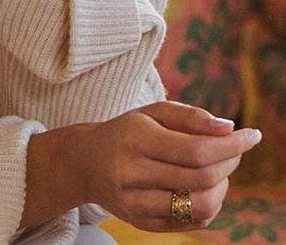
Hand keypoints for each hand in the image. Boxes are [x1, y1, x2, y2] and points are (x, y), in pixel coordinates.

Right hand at [72, 101, 261, 232]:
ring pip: (199, 206)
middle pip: (201, 179)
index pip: (195, 150)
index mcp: (135, 139)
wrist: (84, 162)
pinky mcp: (140, 223)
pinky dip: (209, 205)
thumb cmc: (126, 131)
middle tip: (234, 151)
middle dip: (229, 163)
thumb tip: (229, 128)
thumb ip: (190, 116)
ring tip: (218, 171)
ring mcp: (135, 203)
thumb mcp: (151, 113)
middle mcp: (132, 174)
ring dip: (222, 188)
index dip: (230, 146)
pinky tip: (204, 187)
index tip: (252, 135)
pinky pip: (190, 222)